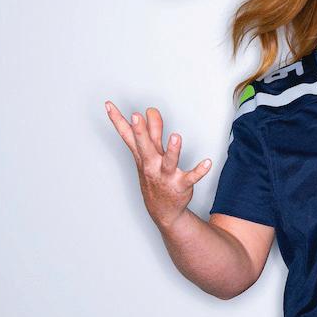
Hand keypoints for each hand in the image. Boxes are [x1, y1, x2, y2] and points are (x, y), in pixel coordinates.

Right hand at [105, 101, 211, 229]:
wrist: (163, 211)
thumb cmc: (155, 179)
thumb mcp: (149, 156)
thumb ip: (150, 132)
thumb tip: (150, 111)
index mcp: (143, 155)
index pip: (127, 136)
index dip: (118, 120)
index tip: (108, 104)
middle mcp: (152, 164)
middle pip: (145, 146)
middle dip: (140, 132)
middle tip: (136, 116)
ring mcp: (166, 175)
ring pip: (169, 161)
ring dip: (173, 150)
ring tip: (176, 137)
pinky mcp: (181, 184)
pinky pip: (191, 177)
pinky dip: (200, 171)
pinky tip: (207, 163)